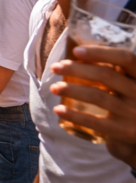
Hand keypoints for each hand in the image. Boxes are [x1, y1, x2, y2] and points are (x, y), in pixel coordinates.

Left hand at [50, 45, 135, 168]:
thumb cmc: (131, 102)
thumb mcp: (130, 84)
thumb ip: (114, 72)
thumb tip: (78, 56)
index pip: (125, 58)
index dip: (100, 52)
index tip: (76, 51)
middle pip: (105, 75)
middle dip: (76, 69)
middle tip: (55, 68)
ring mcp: (133, 112)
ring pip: (97, 95)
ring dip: (71, 90)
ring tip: (54, 88)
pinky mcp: (124, 131)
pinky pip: (94, 121)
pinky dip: (74, 115)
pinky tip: (58, 110)